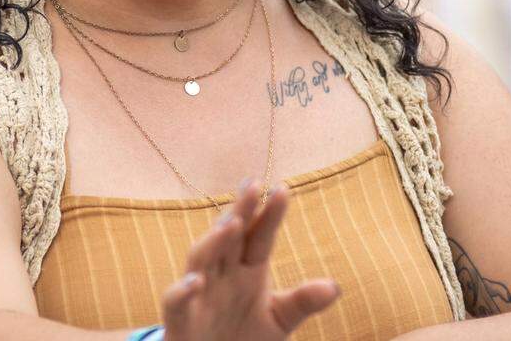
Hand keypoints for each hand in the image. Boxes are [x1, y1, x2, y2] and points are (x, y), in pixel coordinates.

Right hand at [162, 181, 339, 340]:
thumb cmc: (244, 337)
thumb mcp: (280, 320)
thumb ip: (302, 302)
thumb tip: (334, 288)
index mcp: (248, 269)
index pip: (260, 236)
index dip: (269, 214)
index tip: (283, 189)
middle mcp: (222, 274)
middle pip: (230, 237)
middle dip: (240, 211)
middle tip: (253, 185)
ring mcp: (199, 294)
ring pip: (202, 259)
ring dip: (214, 241)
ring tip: (231, 223)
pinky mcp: (181, 320)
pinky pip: (176, 302)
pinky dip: (183, 291)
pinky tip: (196, 281)